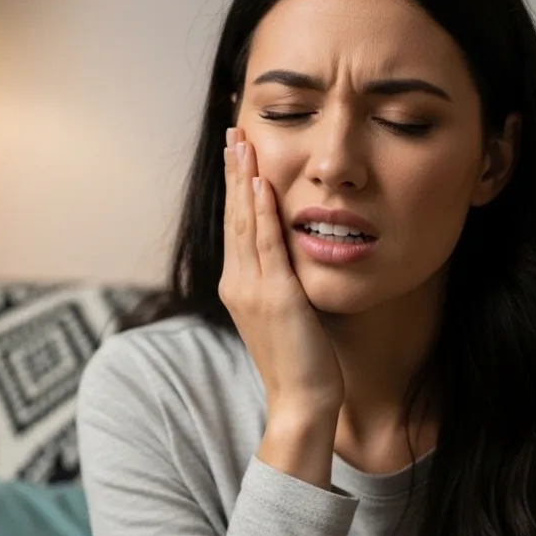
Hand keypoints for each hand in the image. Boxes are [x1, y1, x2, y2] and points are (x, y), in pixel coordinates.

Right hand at [221, 128, 342, 485]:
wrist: (302, 403)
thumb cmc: (302, 363)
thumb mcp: (289, 314)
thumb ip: (283, 283)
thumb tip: (294, 256)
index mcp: (239, 287)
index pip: (235, 226)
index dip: (235, 188)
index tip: (238, 154)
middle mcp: (238, 284)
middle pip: (233, 216)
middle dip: (234, 172)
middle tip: (233, 133)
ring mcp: (253, 290)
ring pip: (244, 223)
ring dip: (243, 179)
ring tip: (242, 144)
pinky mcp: (276, 298)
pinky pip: (266, 246)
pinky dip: (261, 212)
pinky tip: (262, 184)